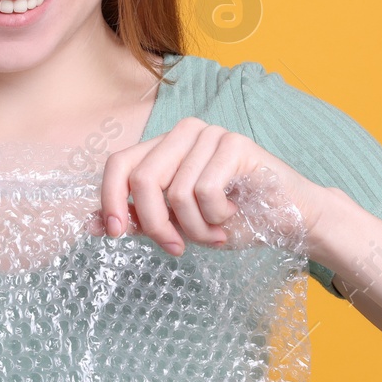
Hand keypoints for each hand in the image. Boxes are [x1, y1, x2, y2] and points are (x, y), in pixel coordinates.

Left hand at [97, 118, 331, 255]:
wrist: (289, 220)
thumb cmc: (235, 219)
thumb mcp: (177, 224)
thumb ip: (140, 220)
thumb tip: (92, 225)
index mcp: (164, 147)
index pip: (118, 164)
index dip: (109, 200)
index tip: (115, 234)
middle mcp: (183, 133)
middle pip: (142, 180)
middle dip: (156, 224)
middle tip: (176, 247)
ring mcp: (210, 135)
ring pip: (176, 192)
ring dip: (195, 228)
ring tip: (215, 233)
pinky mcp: (235, 144)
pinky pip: (205, 191)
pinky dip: (215, 218)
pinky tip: (232, 217)